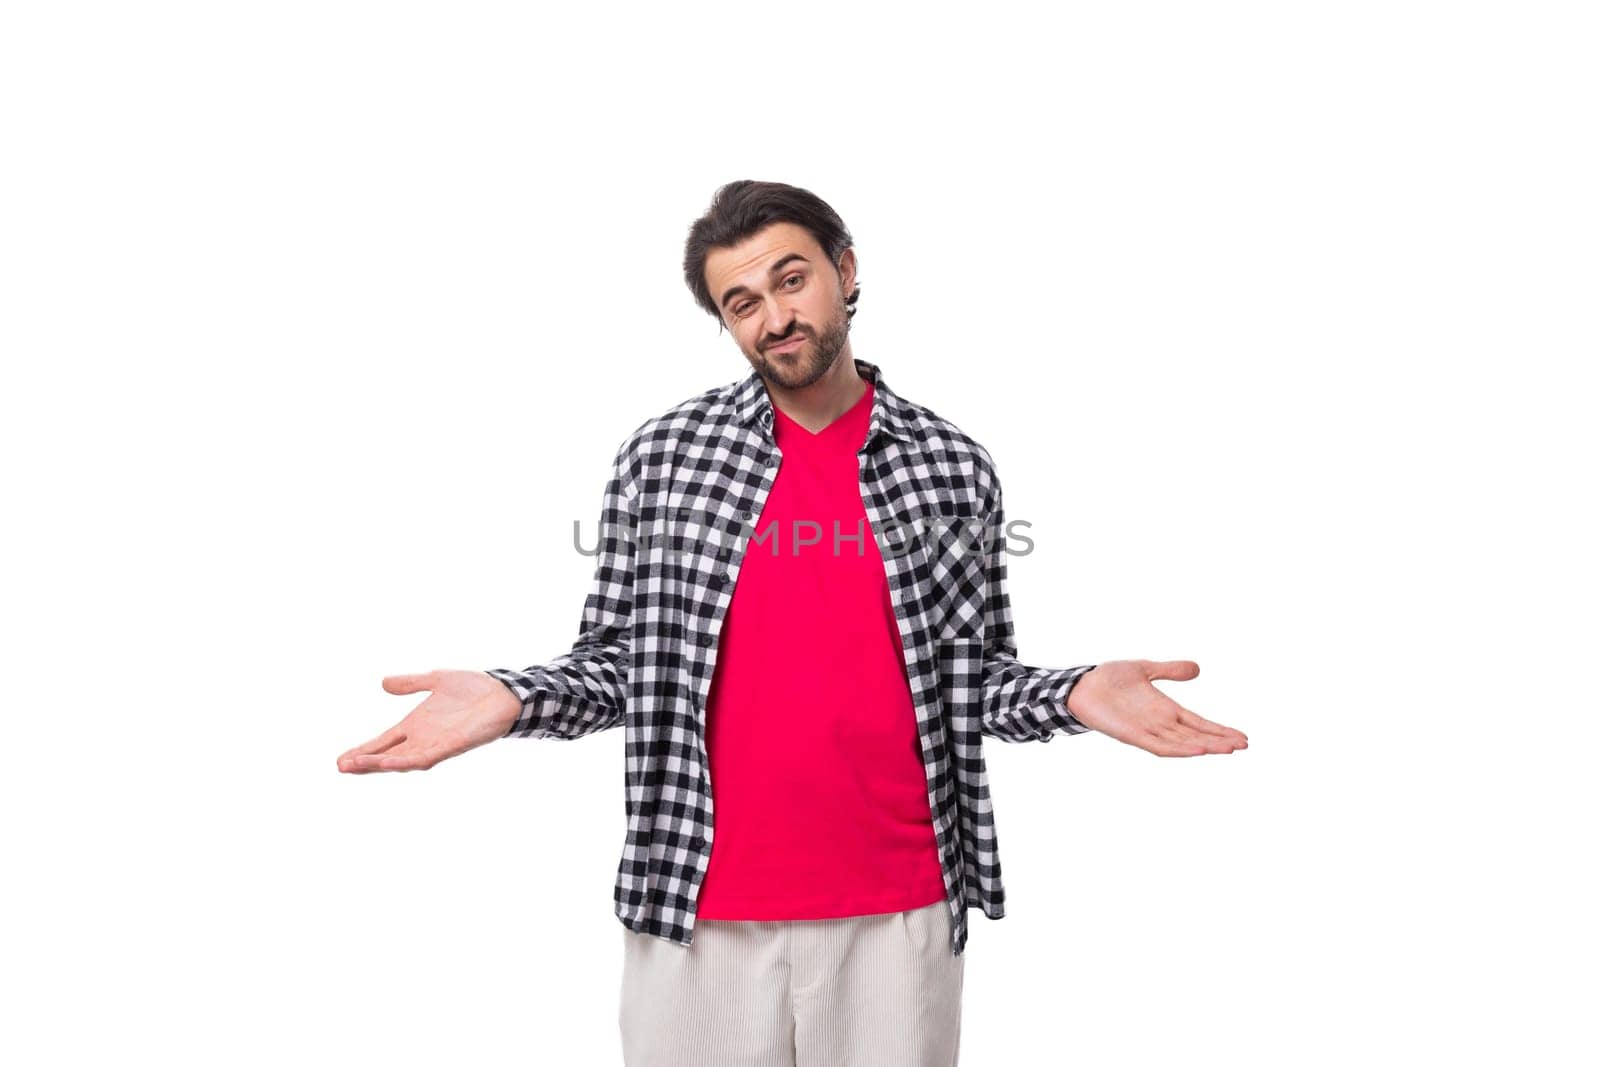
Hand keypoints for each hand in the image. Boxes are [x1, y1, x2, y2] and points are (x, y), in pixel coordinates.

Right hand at [336, 670, 521, 772]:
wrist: (505, 692)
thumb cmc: (476, 688)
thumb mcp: (436, 680)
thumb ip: (411, 683)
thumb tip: (383, 683)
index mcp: (417, 725)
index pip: (384, 742)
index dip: (364, 751)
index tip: (341, 760)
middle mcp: (424, 738)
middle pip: (387, 756)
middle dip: (365, 763)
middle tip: (340, 767)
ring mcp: (437, 744)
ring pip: (401, 760)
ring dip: (378, 765)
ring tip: (353, 766)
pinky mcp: (452, 745)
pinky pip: (424, 758)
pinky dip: (404, 761)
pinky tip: (388, 762)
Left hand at [1065, 660, 1246, 756]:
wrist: (1081, 685)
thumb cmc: (1109, 679)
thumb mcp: (1146, 669)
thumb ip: (1170, 670)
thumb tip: (1197, 668)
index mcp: (1165, 709)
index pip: (1199, 723)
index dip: (1219, 730)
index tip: (1242, 737)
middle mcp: (1160, 723)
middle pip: (1196, 736)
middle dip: (1219, 741)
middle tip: (1244, 746)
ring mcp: (1147, 730)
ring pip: (1183, 742)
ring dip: (1206, 746)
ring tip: (1229, 749)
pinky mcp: (1132, 735)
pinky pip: (1160, 745)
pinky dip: (1179, 749)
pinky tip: (1197, 750)